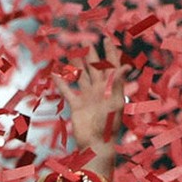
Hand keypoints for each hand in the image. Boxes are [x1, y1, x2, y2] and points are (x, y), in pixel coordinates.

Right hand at [58, 37, 128, 151]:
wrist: (96, 144)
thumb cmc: (109, 125)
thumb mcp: (115, 102)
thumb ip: (118, 83)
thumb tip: (126, 65)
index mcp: (111, 87)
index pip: (112, 65)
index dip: (110, 51)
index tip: (107, 38)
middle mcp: (99, 90)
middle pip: (95, 67)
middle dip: (91, 54)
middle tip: (86, 40)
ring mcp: (88, 96)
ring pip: (81, 76)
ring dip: (76, 64)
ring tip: (71, 52)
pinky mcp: (77, 104)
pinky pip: (68, 90)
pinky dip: (62, 82)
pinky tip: (55, 73)